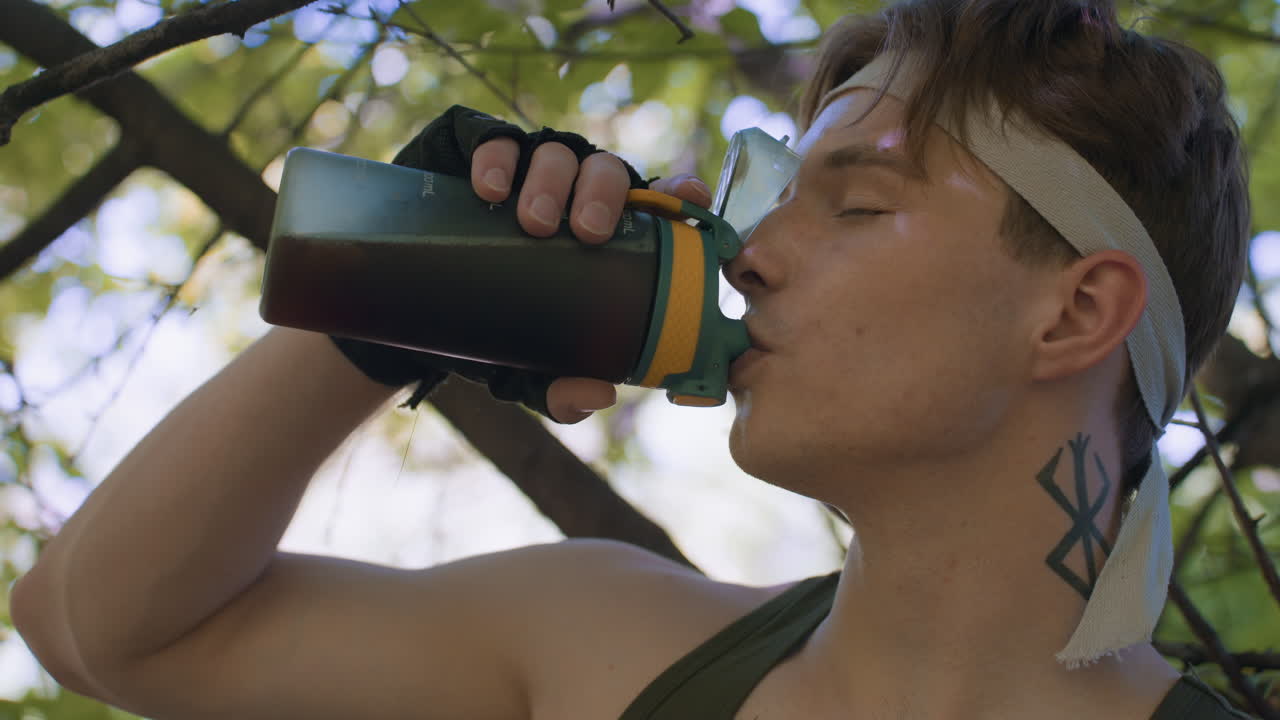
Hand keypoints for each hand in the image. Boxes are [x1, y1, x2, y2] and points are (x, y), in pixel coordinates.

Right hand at [471, 137, 712, 422]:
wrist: (408, 314)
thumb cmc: (486, 330)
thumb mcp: (524, 366)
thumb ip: (559, 389)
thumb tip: (601, 394)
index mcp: (602, 229)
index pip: (651, 201)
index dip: (675, 194)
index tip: (686, 199)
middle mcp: (569, 189)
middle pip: (605, 170)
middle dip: (602, 195)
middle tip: (587, 233)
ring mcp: (522, 165)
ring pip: (554, 149)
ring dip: (552, 179)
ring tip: (530, 221)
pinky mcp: (469, 149)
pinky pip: (491, 136)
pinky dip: (495, 155)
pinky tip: (489, 186)